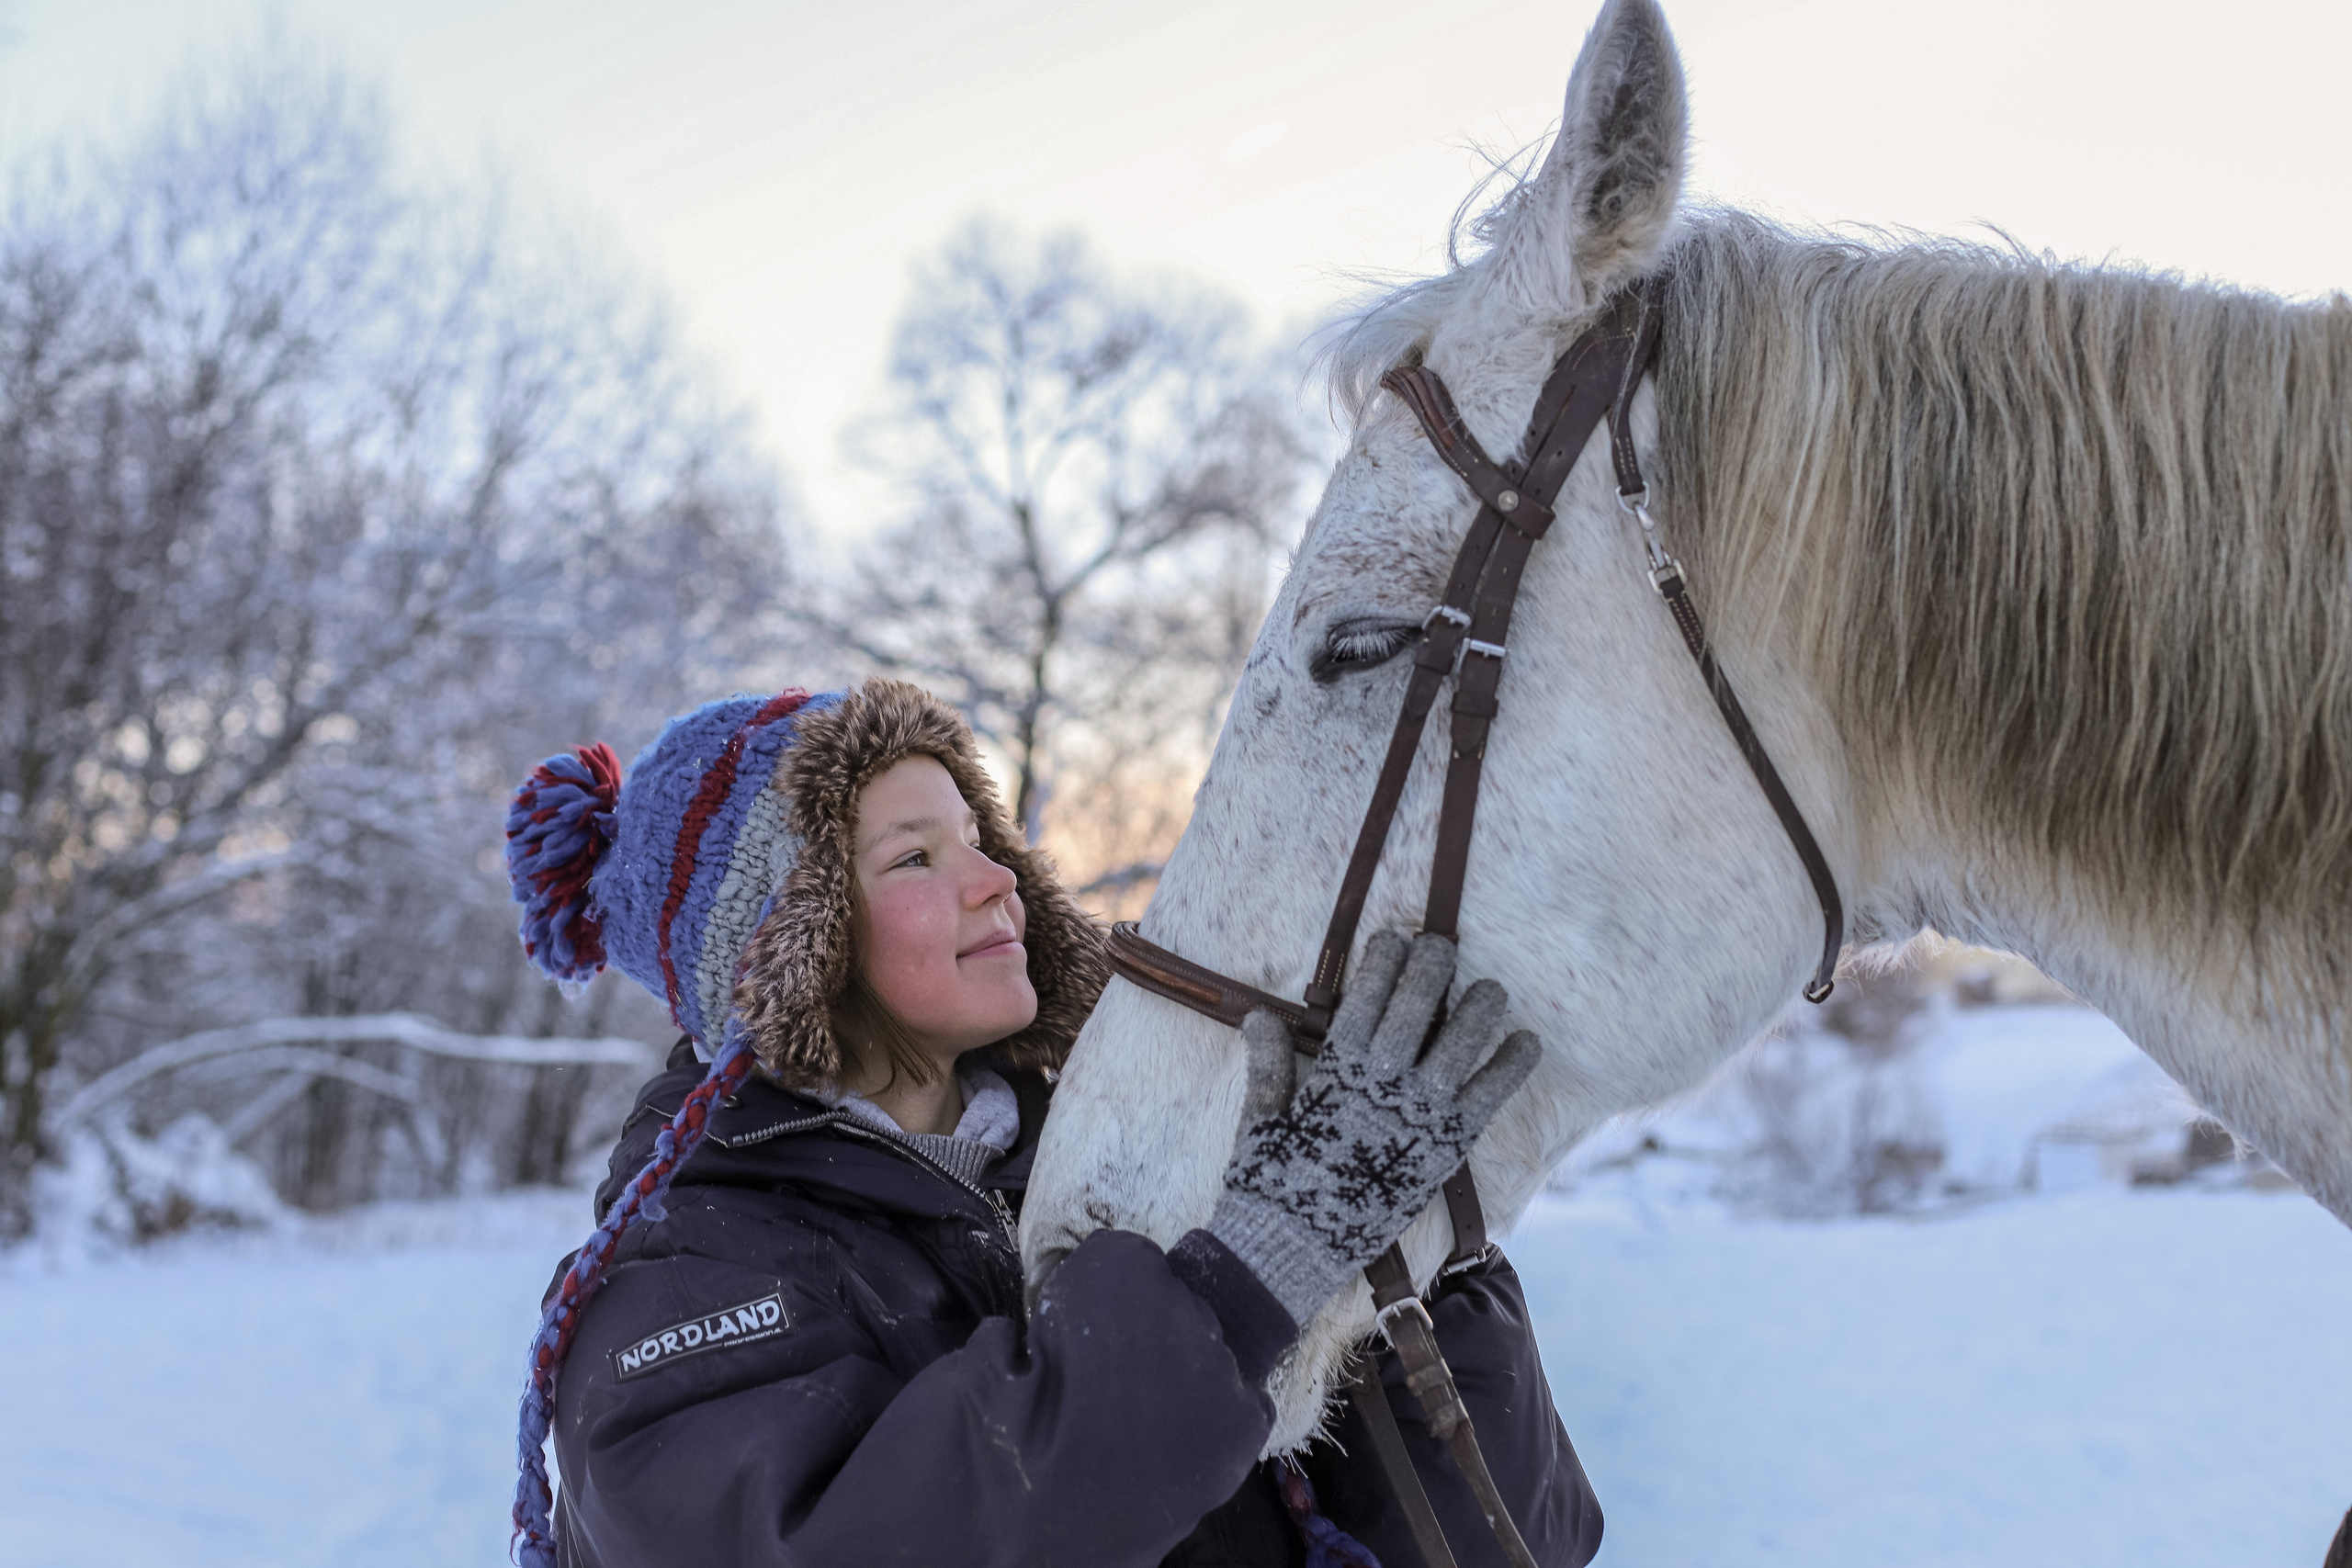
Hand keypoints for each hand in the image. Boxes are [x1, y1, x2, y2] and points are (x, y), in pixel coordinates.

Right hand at [1204, 930, 1539, 1329]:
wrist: (1292, 1253)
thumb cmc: (1268, 1187)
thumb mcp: (1259, 1120)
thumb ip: (1267, 1065)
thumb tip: (1258, 1017)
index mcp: (1334, 1070)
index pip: (1365, 998)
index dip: (1381, 963)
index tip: (1392, 938)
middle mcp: (1381, 1084)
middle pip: (1416, 1008)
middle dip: (1431, 969)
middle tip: (1443, 945)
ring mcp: (1418, 1115)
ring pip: (1459, 1043)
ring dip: (1478, 1009)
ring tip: (1492, 987)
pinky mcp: (1444, 1149)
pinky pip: (1488, 1097)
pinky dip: (1510, 1067)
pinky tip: (1527, 1041)